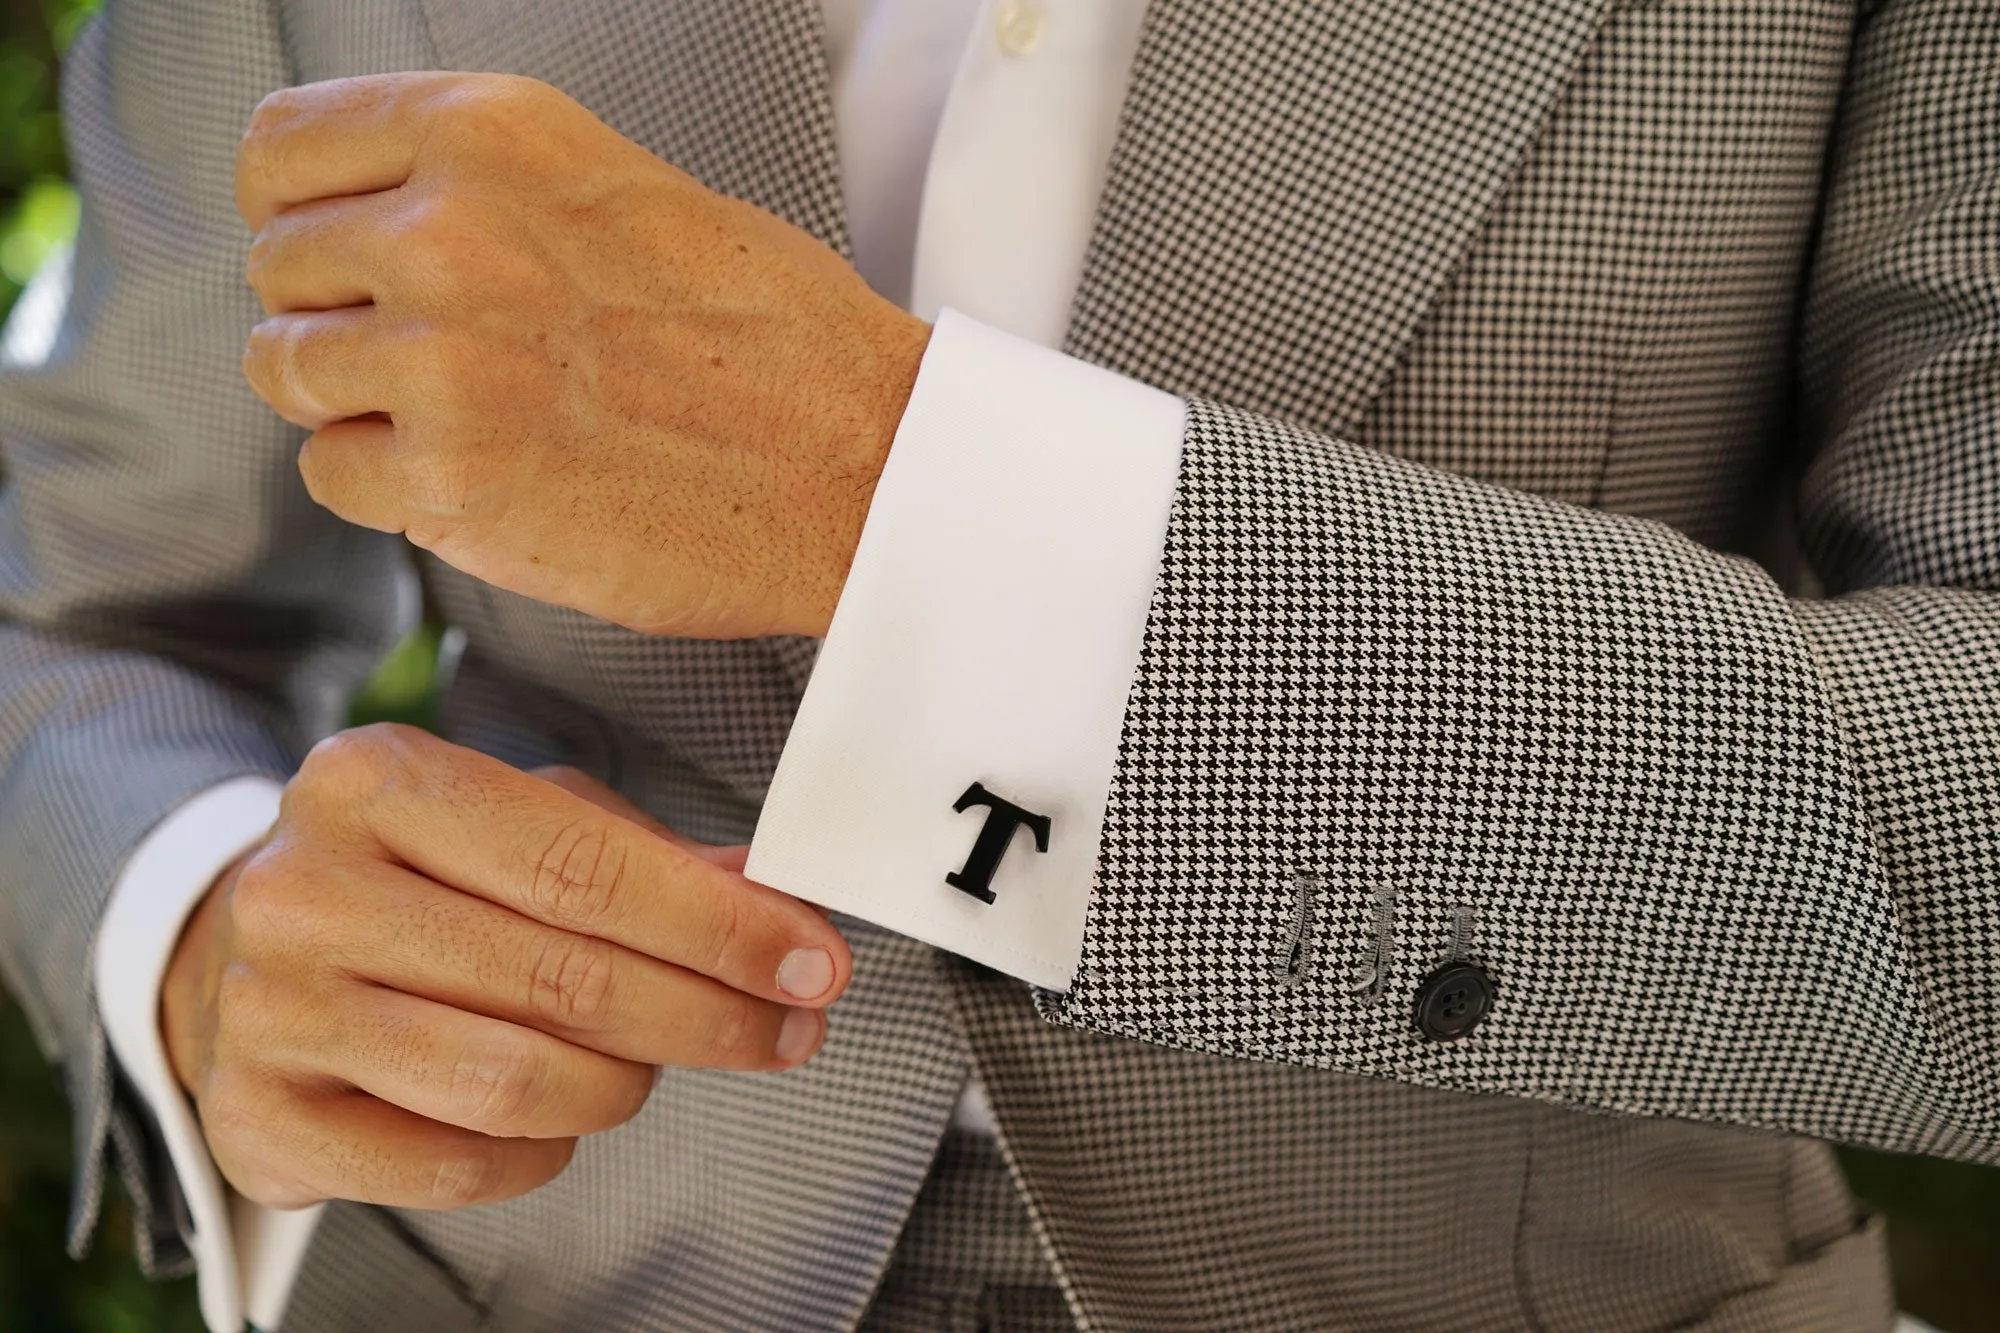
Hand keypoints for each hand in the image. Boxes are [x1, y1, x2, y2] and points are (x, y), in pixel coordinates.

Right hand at [159, 724, 850, 1209]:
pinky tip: (557, 1117)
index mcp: (377, 781)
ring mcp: (272, 1007)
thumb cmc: (417, 882)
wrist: (241, 956)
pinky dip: (541, 1152)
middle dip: (708, 1013)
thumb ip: (645, 856)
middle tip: (786, 1029)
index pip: (584, 864)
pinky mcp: (260, 1116)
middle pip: (563, 977)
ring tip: (652, 1068)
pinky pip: (455, 1166)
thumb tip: (775, 896)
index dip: (718, 924)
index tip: (811, 961)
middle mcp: (307, 887)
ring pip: (514, 1081)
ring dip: (624, 1086)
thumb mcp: (520, 824)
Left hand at [235, 72, 930, 639]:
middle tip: (438, 360)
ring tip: (468, 421)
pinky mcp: (449, 478)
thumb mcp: (622, 189)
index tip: (342, 258)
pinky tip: (482, 479)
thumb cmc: (769, 334)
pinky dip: (389, 489)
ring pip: (288, 372)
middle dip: (340, 317)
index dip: (301, 211)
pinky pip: (330, 474)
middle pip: (277, 267)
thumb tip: (367, 225)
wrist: (860, 462)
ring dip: (358, 405)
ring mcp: (442, 358)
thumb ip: (483, 187)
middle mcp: (448, 229)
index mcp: (491, 131)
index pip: (279, 148)